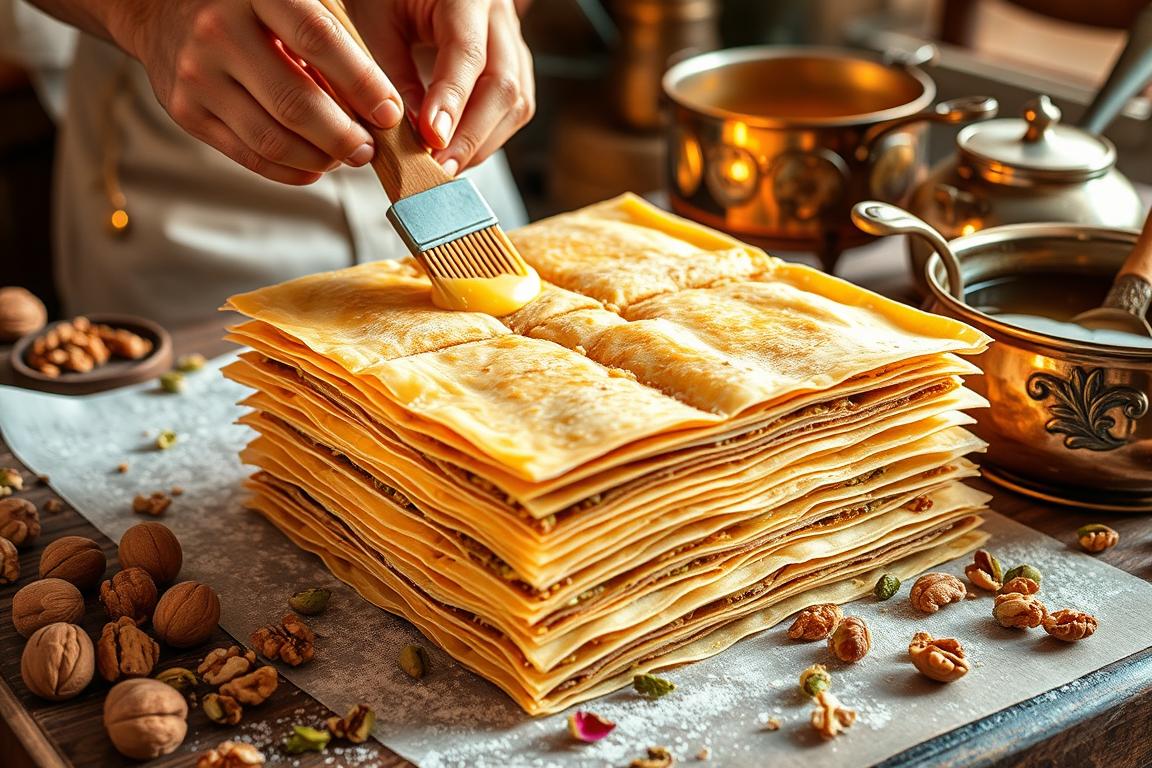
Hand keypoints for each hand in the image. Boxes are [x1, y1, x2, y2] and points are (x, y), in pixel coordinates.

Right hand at [109, 0, 405, 184]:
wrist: (162, 9)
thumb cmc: (251, 6)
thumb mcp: (295, 0)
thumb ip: (337, 42)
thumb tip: (381, 106)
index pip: (320, 40)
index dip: (362, 83)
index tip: (390, 114)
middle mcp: (219, 31)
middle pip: (295, 103)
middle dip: (344, 136)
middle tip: (370, 148)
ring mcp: (198, 75)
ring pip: (273, 139)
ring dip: (320, 159)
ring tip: (345, 156)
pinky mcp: (186, 113)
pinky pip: (250, 156)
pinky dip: (292, 170)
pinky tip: (316, 165)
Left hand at [351, 0, 534, 174]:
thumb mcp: (376, 21)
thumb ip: (393, 72)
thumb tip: (413, 130)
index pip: (467, 54)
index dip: (451, 101)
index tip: (431, 139)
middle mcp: (499, 16)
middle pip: (503, 86)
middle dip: (471, 136)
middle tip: (438, 168)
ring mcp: (513, 42)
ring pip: (516, 103)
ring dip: (481, 142)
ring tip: (445, 166)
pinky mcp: (514, 64)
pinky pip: (513, 108)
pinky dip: (487, 136)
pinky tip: (459, 151)